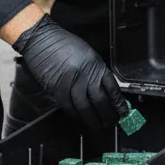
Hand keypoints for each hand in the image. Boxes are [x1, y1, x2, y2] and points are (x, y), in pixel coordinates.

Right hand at [12, 14, 127, 129]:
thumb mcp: (87, 54)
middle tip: (112, 121)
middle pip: (100, 100)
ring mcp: (71, 82)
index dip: (118, 103)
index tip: (123, 111)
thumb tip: (105, 90)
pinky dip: (75, 113)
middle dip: (108, 114)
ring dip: (92, 119)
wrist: (42, 39)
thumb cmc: (64, 44)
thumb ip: (96, 71)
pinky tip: (80, 116)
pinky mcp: (57, 88)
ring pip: (85, 107)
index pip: (112, 88)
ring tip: (97, 124)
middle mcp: (85, 74)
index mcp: (96, 64)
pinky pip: (68, 106)